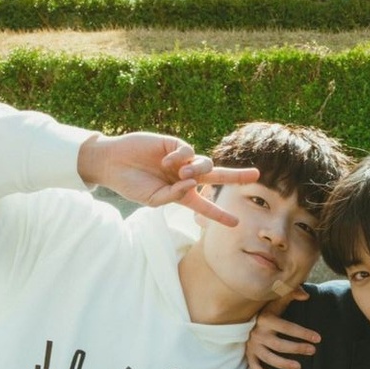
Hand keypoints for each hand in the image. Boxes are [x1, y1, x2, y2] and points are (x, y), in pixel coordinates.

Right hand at [77, 132, 258, 226]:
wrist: (112, 163)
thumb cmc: (131, 185)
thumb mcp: (152, 199)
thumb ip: (173, 196)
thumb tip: (193, 185)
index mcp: (181, 194)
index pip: (205, 206)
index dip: (220, 214)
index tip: (236, 223)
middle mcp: (185, 176)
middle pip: (217, 176)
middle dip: (237, 176)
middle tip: (256, 176)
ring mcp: (181, 160)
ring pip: (205, 164)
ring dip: (197, 170)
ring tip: (182, 174)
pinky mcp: (175, 144)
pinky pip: (189, 151)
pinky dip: (181, 157)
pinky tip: (166, 162)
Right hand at [245, 289, 318, 368]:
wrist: (240, 314)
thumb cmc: (265, 307)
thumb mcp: (277, 298)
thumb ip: (292, 292)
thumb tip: (306, 296)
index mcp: (266, 319)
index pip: (288, 327)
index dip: (303, 333)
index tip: (318, 338)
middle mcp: (258, 333)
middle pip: (280, 345)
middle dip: (297, 349)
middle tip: (313, 351)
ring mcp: (252, 344)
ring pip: (268, 358)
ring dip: (283, 364)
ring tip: (299, 367)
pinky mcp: (247, 352)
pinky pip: (252, 365)